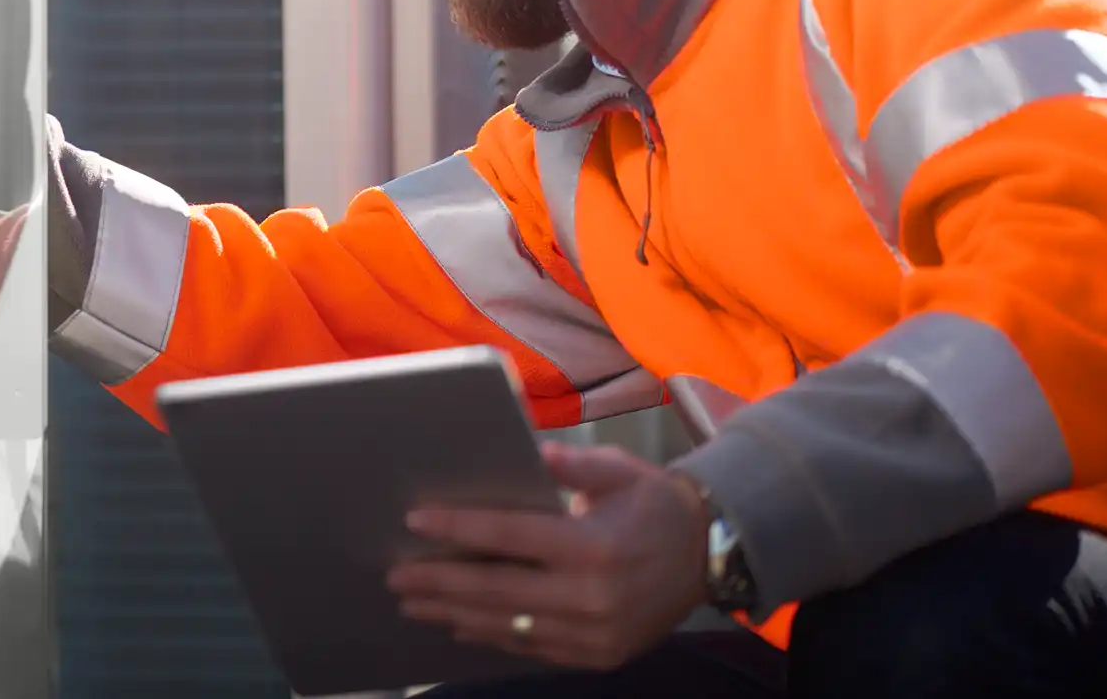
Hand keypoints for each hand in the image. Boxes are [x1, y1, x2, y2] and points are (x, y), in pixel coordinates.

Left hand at [385, 442, 711, 671]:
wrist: (710, 556)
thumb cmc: (654, 504)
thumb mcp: (620, 472)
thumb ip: (574, 465)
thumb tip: (531, 451)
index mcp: (592, 545)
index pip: (508, 537)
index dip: (458, 530)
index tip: (414, 523)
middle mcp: (591, 596)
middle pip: (497, 589)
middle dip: (440, 583)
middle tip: (396, 577)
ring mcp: (595, 633)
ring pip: (510, 624)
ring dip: (456, 614)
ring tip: (415, 604)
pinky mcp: (599, 656)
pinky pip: (534, 647)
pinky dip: (494, 635)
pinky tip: (462, 625)